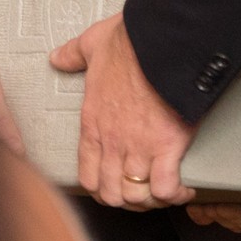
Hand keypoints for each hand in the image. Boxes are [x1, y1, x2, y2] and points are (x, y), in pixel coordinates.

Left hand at [50, 13, 195, 207]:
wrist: (162, 41)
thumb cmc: (130, 42)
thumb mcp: (91, 45)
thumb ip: (73, 55)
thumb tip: (57, 57)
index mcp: (93, 124)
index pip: (87, 177)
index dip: (100, 189)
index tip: (115, 185)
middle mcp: (113, 142)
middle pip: (111, 194)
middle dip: (126, 199)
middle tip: (141, 191)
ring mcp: (139, 147)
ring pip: (136, 196)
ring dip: (150, 199)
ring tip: (163, 192)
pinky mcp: (167, 147)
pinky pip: (165, 188)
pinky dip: (175, 193)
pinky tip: (183, 187)